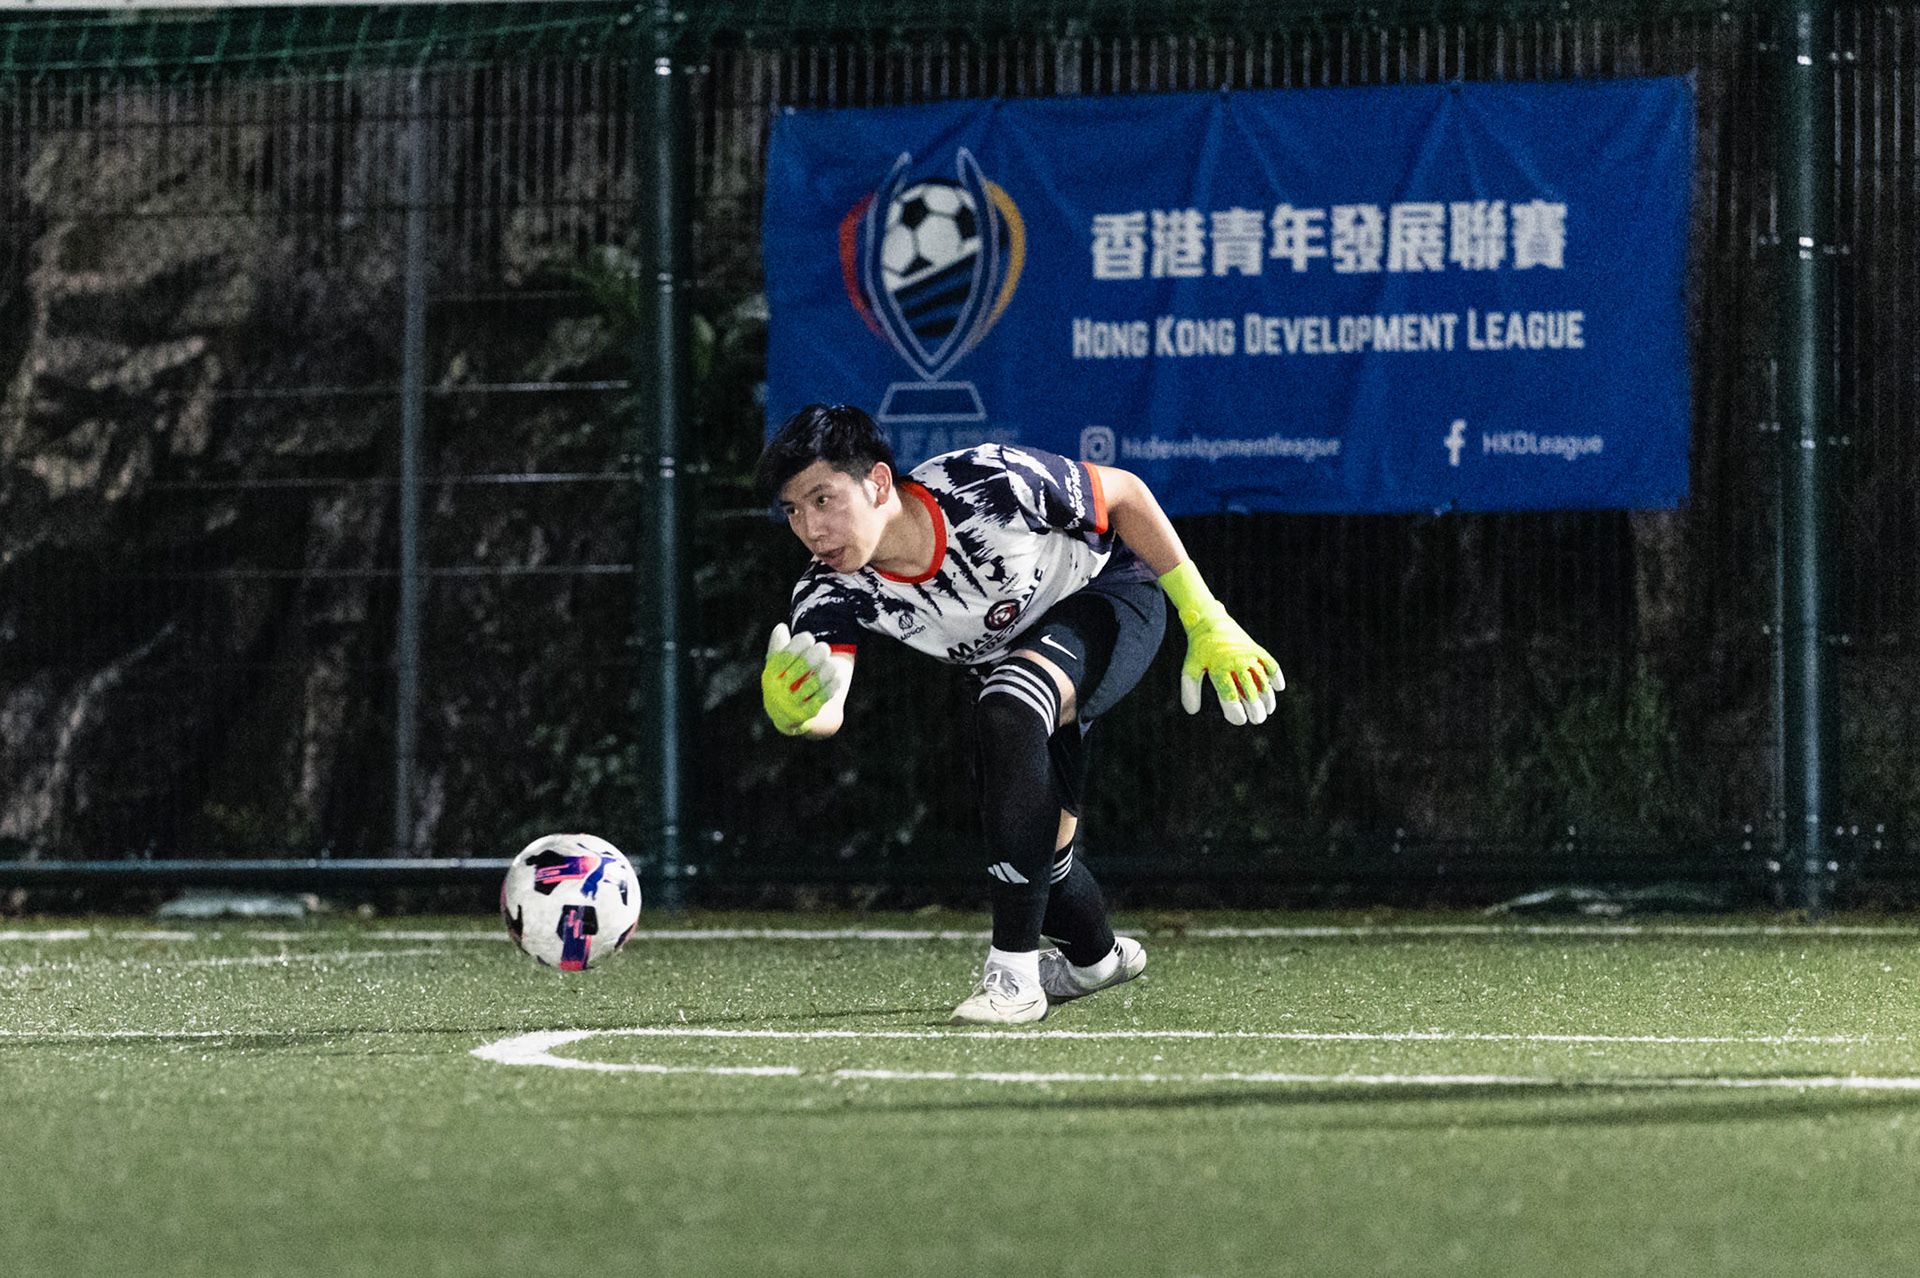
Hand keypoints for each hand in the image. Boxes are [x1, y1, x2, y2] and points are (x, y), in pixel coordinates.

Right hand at [761, 624, 843, 735]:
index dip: (797, 645)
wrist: (786, 716)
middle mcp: (778, 691)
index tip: (808, 638)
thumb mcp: (777, 666)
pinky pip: (821, 699)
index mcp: (770, 676)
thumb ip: (779, 647)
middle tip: (824, 648)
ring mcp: (792, 704)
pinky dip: (831, 687)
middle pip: (799, 671)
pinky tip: (838, 678)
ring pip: (812, 685)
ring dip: (825, 671)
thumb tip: (781, 628)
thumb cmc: (783, 681)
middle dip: (814, 656)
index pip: (783, 658)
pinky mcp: (806, 714)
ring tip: (834, 664)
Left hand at [1157, 560, 1281, 725]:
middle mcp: (1236, 662)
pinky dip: (1275, 675)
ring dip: (1267, 697)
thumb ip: (1190, 689)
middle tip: (1258, 719)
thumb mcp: (1190, 667)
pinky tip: (1278, 687)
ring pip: (1262, 680)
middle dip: (1255, 708)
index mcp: (1219, 668)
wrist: (1208, 620)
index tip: (1240, 721)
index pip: (1229, 695)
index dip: (1235, 711)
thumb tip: (1192, 711)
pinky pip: (1270, 664)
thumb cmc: (1198, 648)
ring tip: (1268, 710)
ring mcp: (1248, 654)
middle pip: (1249, 690)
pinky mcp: (1255, 648)